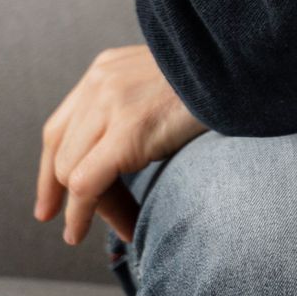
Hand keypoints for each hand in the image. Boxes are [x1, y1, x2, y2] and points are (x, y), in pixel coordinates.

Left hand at [34, 45, 208, 245]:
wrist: (245, 63)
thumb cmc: (222, 79)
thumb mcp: (168, 83)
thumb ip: (141, 103)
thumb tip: (131, 151)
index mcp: (108, 67)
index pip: (61, 126)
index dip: (51, 168)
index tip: (52, 201)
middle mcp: (101, 82)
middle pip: (62, 152)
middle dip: (64, 194)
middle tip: (73, 226)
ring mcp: (111, 104)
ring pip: (73, 172)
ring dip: (88, 210)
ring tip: (120, 228)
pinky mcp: (128, 131)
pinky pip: (87, 184)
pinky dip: (82, 214)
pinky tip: (83, 231)